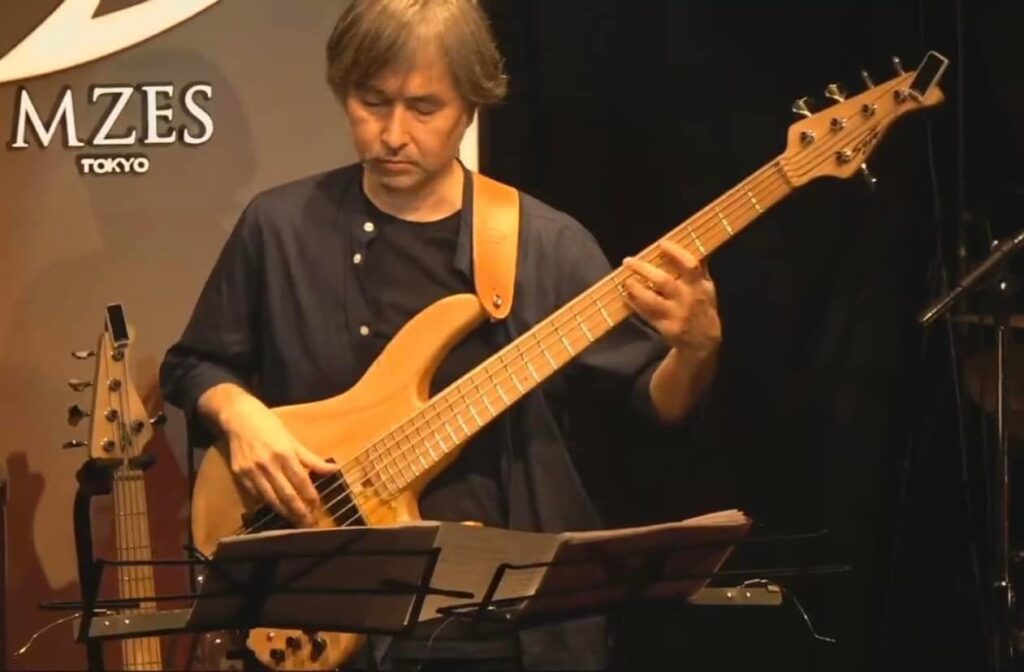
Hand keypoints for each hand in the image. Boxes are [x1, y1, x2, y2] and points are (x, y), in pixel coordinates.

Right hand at [209, 388, 336, 526]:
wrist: (238, 418)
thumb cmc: (270, 426)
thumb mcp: (292, 439)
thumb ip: (312, 458)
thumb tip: (334, 469)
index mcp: (284, 454)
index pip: (301, 481)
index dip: (310, 496)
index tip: (318, 507)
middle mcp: (268, 465)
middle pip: (286, 495)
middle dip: (299, 512)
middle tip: (308, 525)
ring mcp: (252, 472)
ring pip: (271, 499)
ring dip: (284, 513)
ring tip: (295, 522)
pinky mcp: (240, 476)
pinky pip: (256, 495)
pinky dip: (267, 504)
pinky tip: (276, 510)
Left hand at [621, 240, 721, 355]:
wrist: (702, 342)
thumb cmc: (703, 309)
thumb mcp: (707, 289)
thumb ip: (698, 270)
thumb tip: (689, 246)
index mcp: (700, 286)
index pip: (690, 265)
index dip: (676, 253)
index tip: (661, 244)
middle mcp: (687, 299)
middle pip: (663, 281)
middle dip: (643, 269)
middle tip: (628, 261)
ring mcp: (675, 315)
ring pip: (650, 300)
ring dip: (635, 288)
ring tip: (625, 280)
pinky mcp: (664, 328)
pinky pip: (645, 313)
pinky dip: (633, 304)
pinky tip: (625, 296)